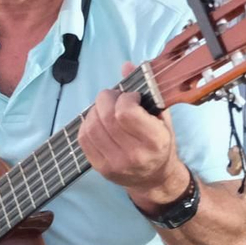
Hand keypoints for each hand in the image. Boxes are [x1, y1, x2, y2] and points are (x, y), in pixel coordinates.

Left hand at [79, 64, 184, 203]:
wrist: (154, 179)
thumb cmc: (160, 144)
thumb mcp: (162, 118)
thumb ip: (147, 91)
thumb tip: (126, 65)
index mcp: (155, 141)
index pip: (126, 112)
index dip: (125, 97)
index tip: (131, 97)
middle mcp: (134, 155)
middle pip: (106, 117)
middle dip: (107, 99)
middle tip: (115, 98)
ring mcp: (115, 164)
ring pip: (92, 126)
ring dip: (95, 110)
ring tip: (106, 109)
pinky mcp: (100, 168)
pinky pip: (83, 138)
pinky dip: (87, 123)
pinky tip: (98, 121)